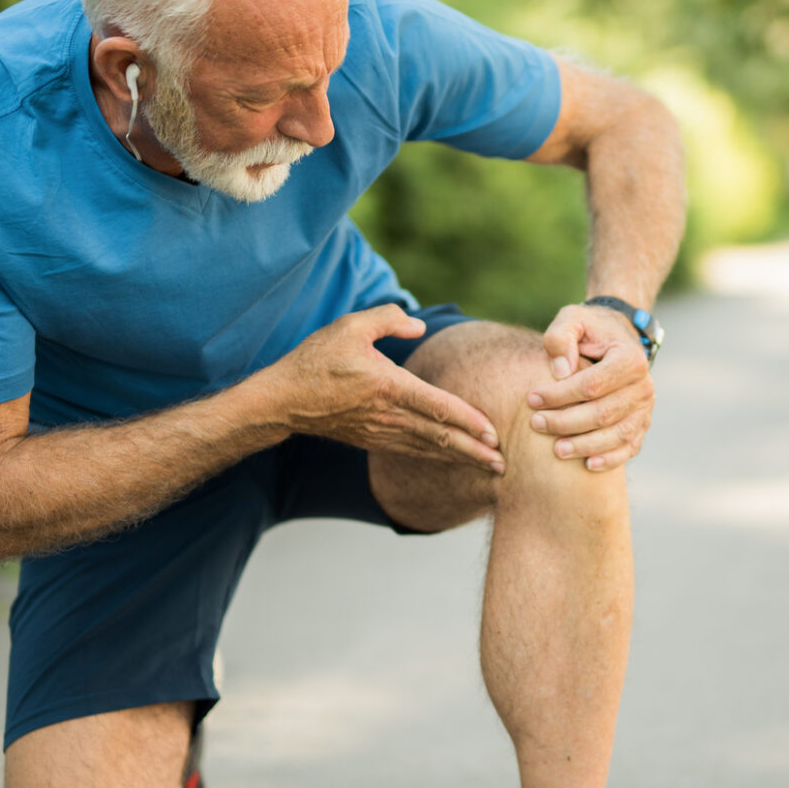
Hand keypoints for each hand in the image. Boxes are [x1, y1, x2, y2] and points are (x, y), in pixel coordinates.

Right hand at [259, 305, 503, 472]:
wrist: (283, 399)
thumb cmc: (317, 359)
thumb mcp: (350, 326)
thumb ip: (388, 319)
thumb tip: (418, 326)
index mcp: (388, 386)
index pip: (438, 406)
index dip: (468, 420)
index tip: (493, 432)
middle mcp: (389, 415)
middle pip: (441, 436)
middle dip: (475, 451)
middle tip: (505, 462)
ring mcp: (381, 432)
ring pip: (430, 449)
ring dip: (462, 460)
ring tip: (490, 469)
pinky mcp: (373, 440)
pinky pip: (413, 451)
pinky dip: (438, 458)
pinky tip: (454, 460)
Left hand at [529, 302, 654, 470]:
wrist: (616, 338)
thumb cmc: (589, 330)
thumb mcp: (572, 319)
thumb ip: (561, 336)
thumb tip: (560, 371)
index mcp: (630, 358)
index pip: (592, 384)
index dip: (560, 395)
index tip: (531, 399)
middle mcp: (644, 385)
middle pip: (603, 413)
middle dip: (566, 422)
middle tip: (536, 424)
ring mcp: (645, 408)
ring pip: (617, 434)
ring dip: (585, 445)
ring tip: (556, 451)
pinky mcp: (642, 424)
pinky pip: (630, 447)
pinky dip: (610, 459)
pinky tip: (587, 465)